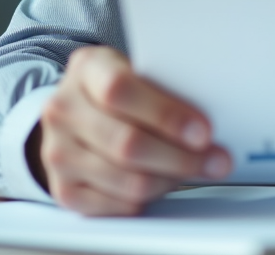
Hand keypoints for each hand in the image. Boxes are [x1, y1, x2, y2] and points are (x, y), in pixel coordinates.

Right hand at [34, 46, 231, 215]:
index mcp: (86, 69)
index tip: (203, 131)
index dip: (165, 114)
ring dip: (171, 179)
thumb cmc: (116, 89)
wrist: (73, 112)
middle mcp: (63, 109)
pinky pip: (116, 205)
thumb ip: (163, 85)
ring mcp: (58, 152)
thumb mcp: (136, 69)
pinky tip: (165, 182)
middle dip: (180, 156)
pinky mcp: (63, 189)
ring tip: (196, 170)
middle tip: (216, 160)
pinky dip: (150, 198)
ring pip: (126, 179)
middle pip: (126, 142)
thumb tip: (211, 117)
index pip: (119, 89)